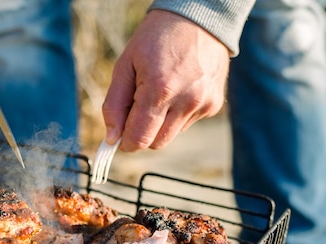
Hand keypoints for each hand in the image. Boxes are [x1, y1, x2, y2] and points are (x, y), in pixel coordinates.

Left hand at [102, 10, 229, 151]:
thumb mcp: (125, 65)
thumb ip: (114, 105)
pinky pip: (186, 124)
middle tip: (137, 107)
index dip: (125, 140)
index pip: (139, 139)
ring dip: (160, 123)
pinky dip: (176, 114)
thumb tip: (111, 138)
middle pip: (156, 143)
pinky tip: (178, 90)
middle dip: (142, 132)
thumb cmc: (155, 39)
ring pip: (171, 135)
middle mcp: (186, 101)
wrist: (198, 18)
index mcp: (160, 90)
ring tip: (160, 92)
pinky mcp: (214, 105)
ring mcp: (204, 104)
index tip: (119, 133)